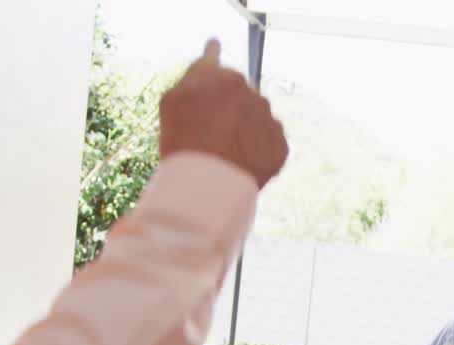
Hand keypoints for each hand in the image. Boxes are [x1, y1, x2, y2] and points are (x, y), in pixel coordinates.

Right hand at [158, 39, 287, 186]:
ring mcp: (270, 120)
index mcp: (226, 78)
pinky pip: (269, 143)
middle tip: (209, 133)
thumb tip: (213, 50)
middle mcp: (253, 93)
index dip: (213, 63)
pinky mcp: (281, 146)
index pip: (218, 65)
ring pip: (256, 119)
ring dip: (245, 129)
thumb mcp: (173, 101)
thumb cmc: (184, 141)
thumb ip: (195, 73)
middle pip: (239, 96)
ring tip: (225, 153)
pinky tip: (241, 163)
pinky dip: (257, 150)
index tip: (213, 54)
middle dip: (227, 109)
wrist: (210, 185)